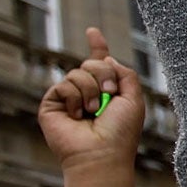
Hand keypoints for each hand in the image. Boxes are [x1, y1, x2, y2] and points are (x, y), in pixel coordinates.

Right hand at [39, 28, 145, 168]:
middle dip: (104, 75)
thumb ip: (126, 73)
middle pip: (91, 64)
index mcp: (107, 92)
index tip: (93, 32)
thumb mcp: (134, 99)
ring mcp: (68, 99)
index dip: (97, 47)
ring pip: (76, 73)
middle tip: (109, 96)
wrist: (101, 154)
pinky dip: (74, 98)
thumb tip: (106, 58)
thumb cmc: (120, 132)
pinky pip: (63, 85)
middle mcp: (86, 94)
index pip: (100, 64)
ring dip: (90, 90)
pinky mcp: (52, 105)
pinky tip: (76, 116)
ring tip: (92, 112)